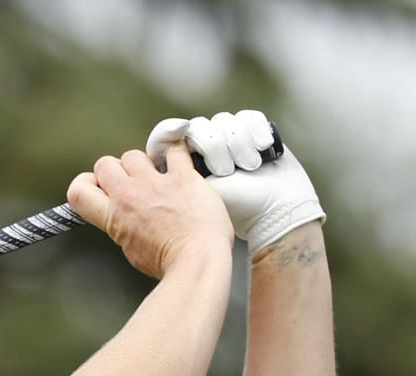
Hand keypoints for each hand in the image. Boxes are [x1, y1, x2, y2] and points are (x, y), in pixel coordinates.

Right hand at [67, 142, 232, 278]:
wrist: (198, 261)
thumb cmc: (170, 263)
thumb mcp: (133, 251)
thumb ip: (123, 229)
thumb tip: (124, 223)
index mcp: (114, 216)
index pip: (78, 191)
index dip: (87, 185)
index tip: (98, 187)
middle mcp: (130, 194)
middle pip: (105, 164)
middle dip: (115, 171)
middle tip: (129, 183)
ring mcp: (156, 182)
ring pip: (133, 154)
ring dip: (142, 163)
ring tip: (155, 176)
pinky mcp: (182, 176)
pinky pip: (174, 149)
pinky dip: (175, 151)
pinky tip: (178, 160)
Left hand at [145, 110, 323, 249]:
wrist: (275, 215)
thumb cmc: (230, 216)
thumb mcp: (189, 201)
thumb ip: (162, 185)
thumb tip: (140, 171)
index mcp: (187, 163)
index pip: (171, 135)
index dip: (170, 133)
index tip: (176, 139)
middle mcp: (209, 147)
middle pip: (200, 126)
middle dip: (210, 145)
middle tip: (222, 170)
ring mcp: (233, 139)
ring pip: (223, 123)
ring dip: (236, 145)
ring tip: (248, 167)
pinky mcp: (258, 134)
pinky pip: (249, 119)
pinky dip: (256, 133)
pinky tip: (263, 148)